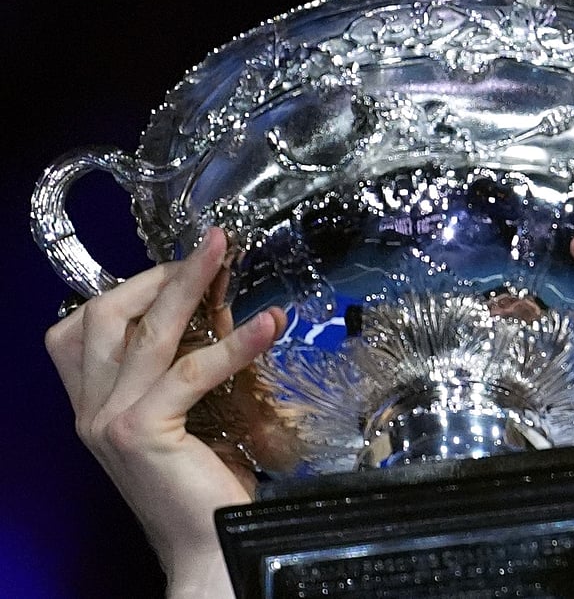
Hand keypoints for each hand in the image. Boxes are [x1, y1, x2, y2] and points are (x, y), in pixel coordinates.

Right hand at [44, 227, 284, 594]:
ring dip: (190, 285)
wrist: (208, 550)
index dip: (128, 289)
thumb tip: (222, 311)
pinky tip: (270, 324)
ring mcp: (109, 421)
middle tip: (210, 247)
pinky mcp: (142, 431)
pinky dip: (235, 343)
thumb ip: (188, 372)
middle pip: (105, 316)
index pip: (80, 328)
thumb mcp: (189, 418)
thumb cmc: (205, 489)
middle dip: (157, 275)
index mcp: (92, 407)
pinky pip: (193, 371)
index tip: (179, 267)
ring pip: (148, 333)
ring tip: (226, 253)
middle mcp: (89, 411)